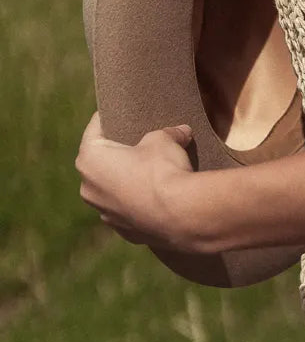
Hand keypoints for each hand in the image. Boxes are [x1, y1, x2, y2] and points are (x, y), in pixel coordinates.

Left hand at [75, 111, 202, 251]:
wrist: (179, 214)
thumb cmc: (162, 170)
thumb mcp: (164, 139)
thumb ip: (167, 133)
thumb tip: (181, 132)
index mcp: (90, 158)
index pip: (95, 128)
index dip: (110, 116)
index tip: (120, 110)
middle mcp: (88, 187)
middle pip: (101, 161)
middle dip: (119, 151)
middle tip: (140, 140)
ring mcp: (103, 212)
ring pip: (112, 188)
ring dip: (126, 179)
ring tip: (151, 170)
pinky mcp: (122, 230)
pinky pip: (127, 208)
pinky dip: (138, 200)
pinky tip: (158, 194)